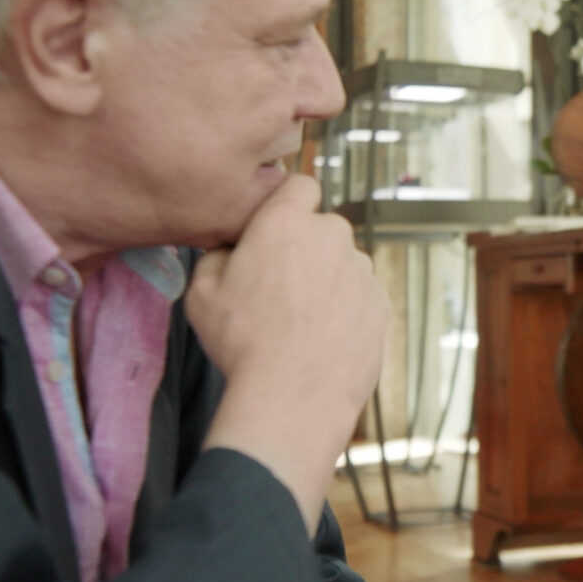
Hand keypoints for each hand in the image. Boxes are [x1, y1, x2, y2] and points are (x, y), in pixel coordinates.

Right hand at [189, 174, 386, 529]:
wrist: (294, 396)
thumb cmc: (243, 342)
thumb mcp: (202, 292)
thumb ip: (218, 255)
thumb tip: (231, 250)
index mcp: (286, 222)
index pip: (299, 185)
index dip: (287, 204)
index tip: (275, 229)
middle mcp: (331, 236)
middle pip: (321, 229)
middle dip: (304, 249)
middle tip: (277, 288)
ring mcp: (361, 270)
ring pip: (343, 264)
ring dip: (326, 280)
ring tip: (299, 322)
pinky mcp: (380, 303)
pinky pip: (360, 295)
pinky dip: (345, 310)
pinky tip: (321, 338)